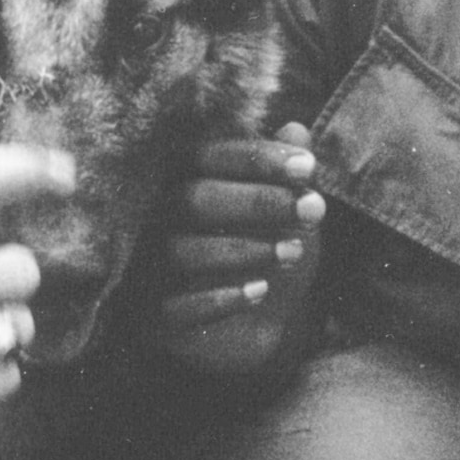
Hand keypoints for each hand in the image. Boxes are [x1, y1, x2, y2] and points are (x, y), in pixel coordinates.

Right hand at [159, 123, 324, 372]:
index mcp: (179, 182)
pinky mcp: (150, 317)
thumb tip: (296, 130)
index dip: (257, 158)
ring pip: (184, 252)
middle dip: (258, 203)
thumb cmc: (259, 253)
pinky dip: (219, 299)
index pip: (208, 157)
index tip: (309, 167)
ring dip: (245, 249)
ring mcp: (145, 269)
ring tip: (295, 252)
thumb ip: (283, 175)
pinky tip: (260, 292)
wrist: (247, 328)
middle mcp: (153, 220)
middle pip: (194, 201)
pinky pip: (175, 307)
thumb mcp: (279, 212)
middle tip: (313, 210)